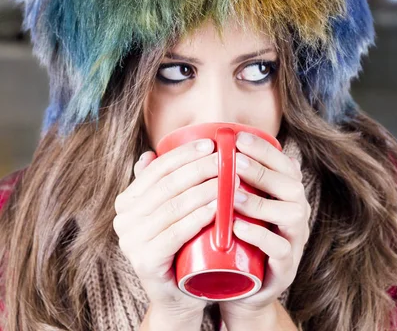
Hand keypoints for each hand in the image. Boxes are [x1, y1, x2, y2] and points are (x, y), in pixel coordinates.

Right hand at [112, 138, 239, 319]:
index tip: (211, 144)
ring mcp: (131, 240)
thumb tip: (150, 153)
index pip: (158, 169)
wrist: (177, 295)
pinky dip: (198, 217)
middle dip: (200, 168)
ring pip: (174, 206)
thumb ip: (157, 185)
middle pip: (168, 185)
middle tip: (227, 161)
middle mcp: (124, 218)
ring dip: (206, 190)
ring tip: (230, 181)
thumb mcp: (167, 212)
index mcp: (127, 200)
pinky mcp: (145, 261)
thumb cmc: (179, 247)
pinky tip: (218, 207)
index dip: (185, 154)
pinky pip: (175, 233)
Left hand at [219, 132, 310, 323]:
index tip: (239, 138)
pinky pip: (280, 250)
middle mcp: (296, 213)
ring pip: (291, 215)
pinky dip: (261, 237)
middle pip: (291, 185)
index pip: (284, 164)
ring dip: (260, 203)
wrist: (240, 287)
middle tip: (233, 161)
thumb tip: (201, 145)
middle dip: (261, 170)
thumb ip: (228, 178)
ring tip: (233, 195)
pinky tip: (239, 228)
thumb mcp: (235, 205)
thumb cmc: (235, 238)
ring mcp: (293, 241)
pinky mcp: (285, 268)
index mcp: (286, 194)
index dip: (264, 150)